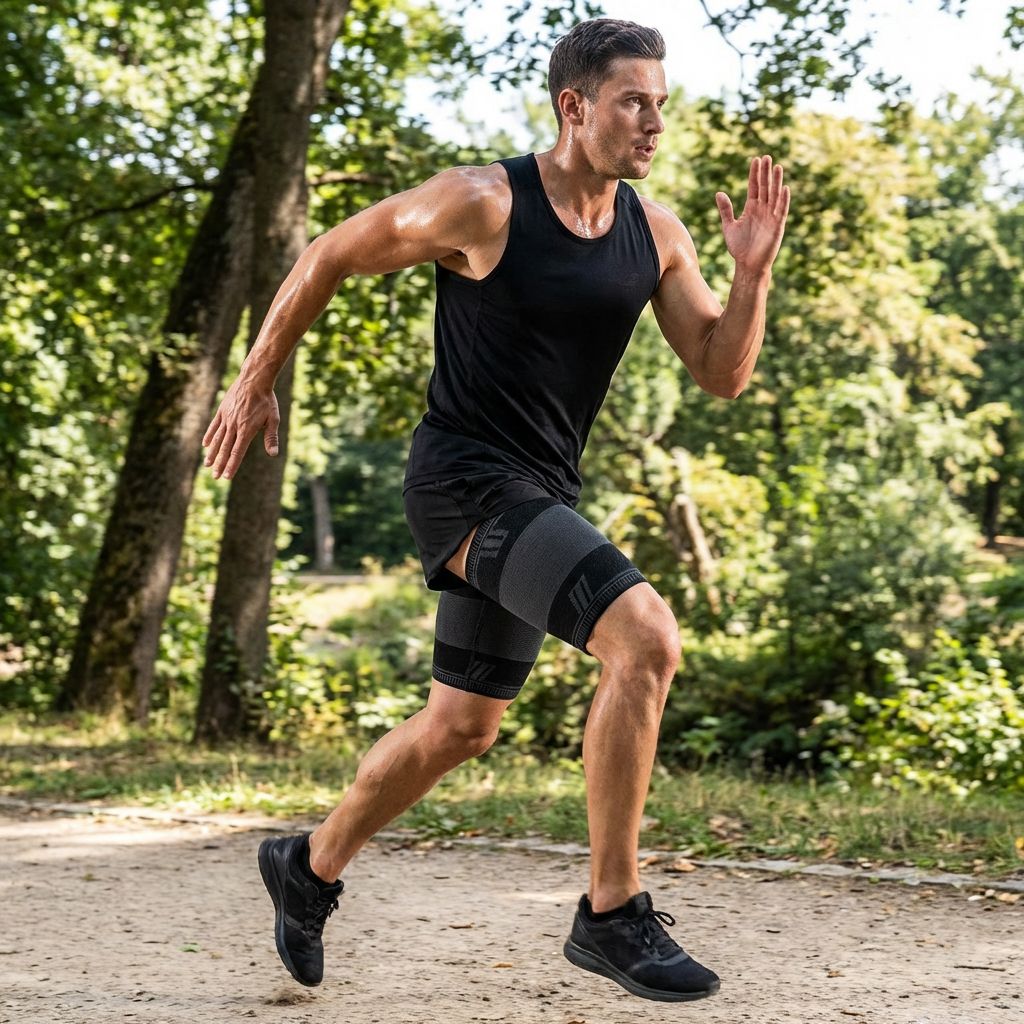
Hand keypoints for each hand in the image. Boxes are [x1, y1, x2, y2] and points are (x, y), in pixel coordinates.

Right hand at [202, 377, 279, 479]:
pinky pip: (214, 426)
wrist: (254, 379)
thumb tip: (273, 454)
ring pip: (217, 439)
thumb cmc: (267, 400)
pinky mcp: (222, 411)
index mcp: (246, 430)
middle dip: (220, 464)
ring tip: (207, 464)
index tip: (226, 476)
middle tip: (215, 476)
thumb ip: (271, 437)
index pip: (237, 452)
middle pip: (225, 449)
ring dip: (212, 453)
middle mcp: (234, 426)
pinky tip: (205, 445)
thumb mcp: (273, 419)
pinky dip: (209, 436)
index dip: (232, 465)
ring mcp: (226, 418)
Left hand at [715, 155, 790, 274]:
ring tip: (777, 167)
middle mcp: (763, 210)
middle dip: (765, 173)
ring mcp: (771, 217)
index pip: (754, 187)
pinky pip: (781, 211)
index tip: (755, 160)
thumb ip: (726, 210)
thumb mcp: (729, 227)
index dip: (754, 174)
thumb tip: (719, 193)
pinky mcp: (777, 227)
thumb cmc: (739, 248)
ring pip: (774, 195)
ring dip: (776, 182)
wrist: (748, 265)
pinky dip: (783, 200)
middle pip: (765, 187)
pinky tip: (784, 188)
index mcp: (751, 208)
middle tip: (766, 157)